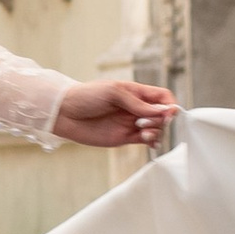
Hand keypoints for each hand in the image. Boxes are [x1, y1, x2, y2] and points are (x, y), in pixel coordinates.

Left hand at [52, 79, 176, 151]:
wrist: (65, 114)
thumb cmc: (87, 96)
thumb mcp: (113, 93)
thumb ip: (137, 103)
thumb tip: (162, 111)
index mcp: (135, 92)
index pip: (162, 97)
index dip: (169, 105)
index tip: (168, 113)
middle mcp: (136, 108)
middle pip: (162, 114)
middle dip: (161, 119)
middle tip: (146, 122)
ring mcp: (131, 123)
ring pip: (156, 128)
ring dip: (157, 131)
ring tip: (144, 132)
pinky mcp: (124, 137)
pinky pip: (146, 140)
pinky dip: (152, 141)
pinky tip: (150, 141)